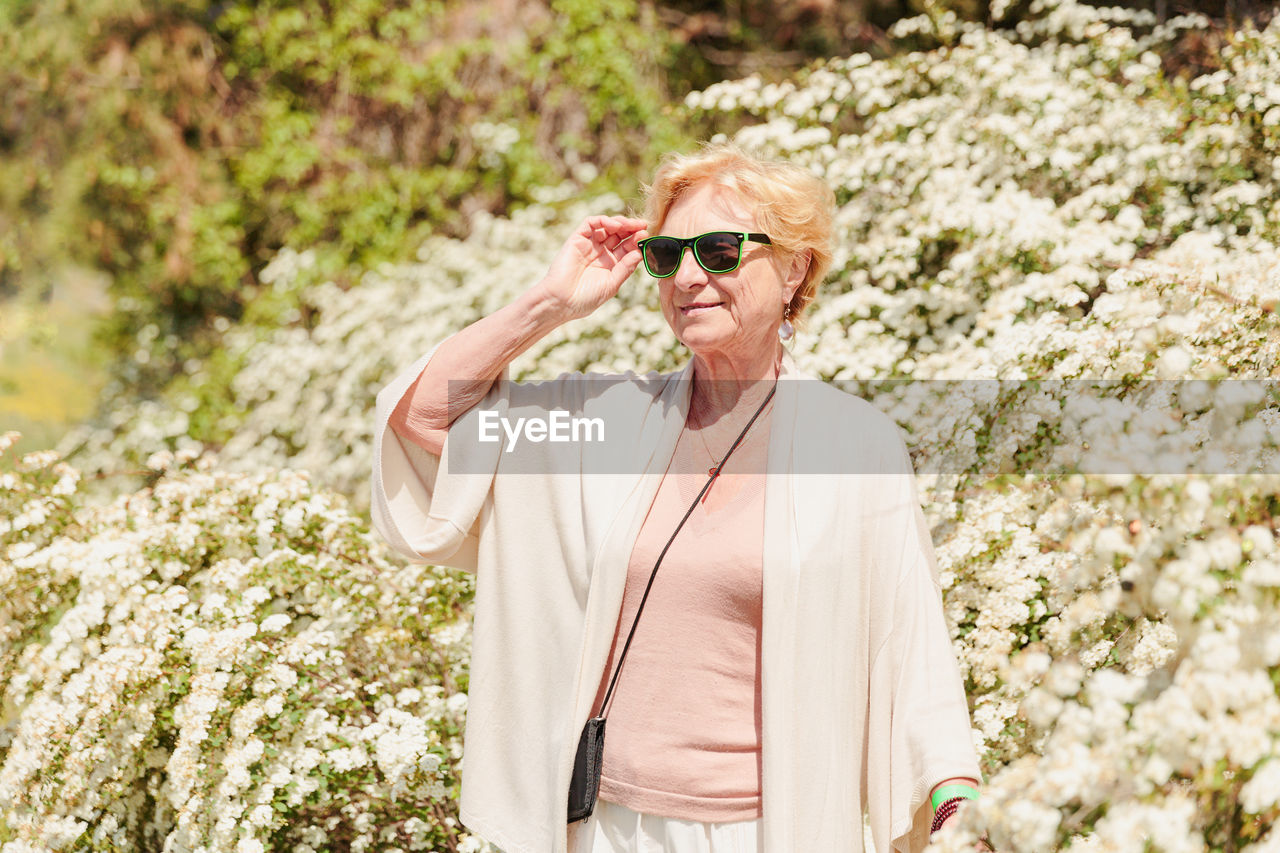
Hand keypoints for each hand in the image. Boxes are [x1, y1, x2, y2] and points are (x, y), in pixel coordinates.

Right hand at [533, 216, 647, 321]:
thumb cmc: (586, 298)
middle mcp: (601, 253)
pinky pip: (590, 223)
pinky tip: (615, 225)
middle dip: (632, 229)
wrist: (561, 301)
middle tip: (642, 226)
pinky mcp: (577, 239)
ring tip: (631, 225)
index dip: (637, 241)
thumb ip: (625, 268)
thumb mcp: (611, 284)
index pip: (627, 247)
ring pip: (607, 226)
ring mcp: (589, 244)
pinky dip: (604, 220)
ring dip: (621, 222)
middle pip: (619, 234)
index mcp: (611, 264)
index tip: (647, 238)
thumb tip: (639, 253)